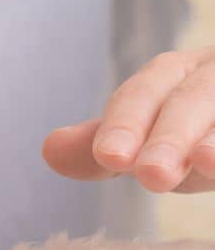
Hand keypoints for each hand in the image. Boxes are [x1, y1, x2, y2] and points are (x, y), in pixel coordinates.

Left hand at [44, 47, 214, 192]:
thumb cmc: (192, 126)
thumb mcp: (147, 136)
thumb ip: (103, 146)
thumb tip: (49, 150)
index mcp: (173, 75)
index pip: (142, 94)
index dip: (125, 124)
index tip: (109, 157)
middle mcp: (212, 74)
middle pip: (190, 99)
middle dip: (171, 136)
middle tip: (152, 175)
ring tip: (204, 161)